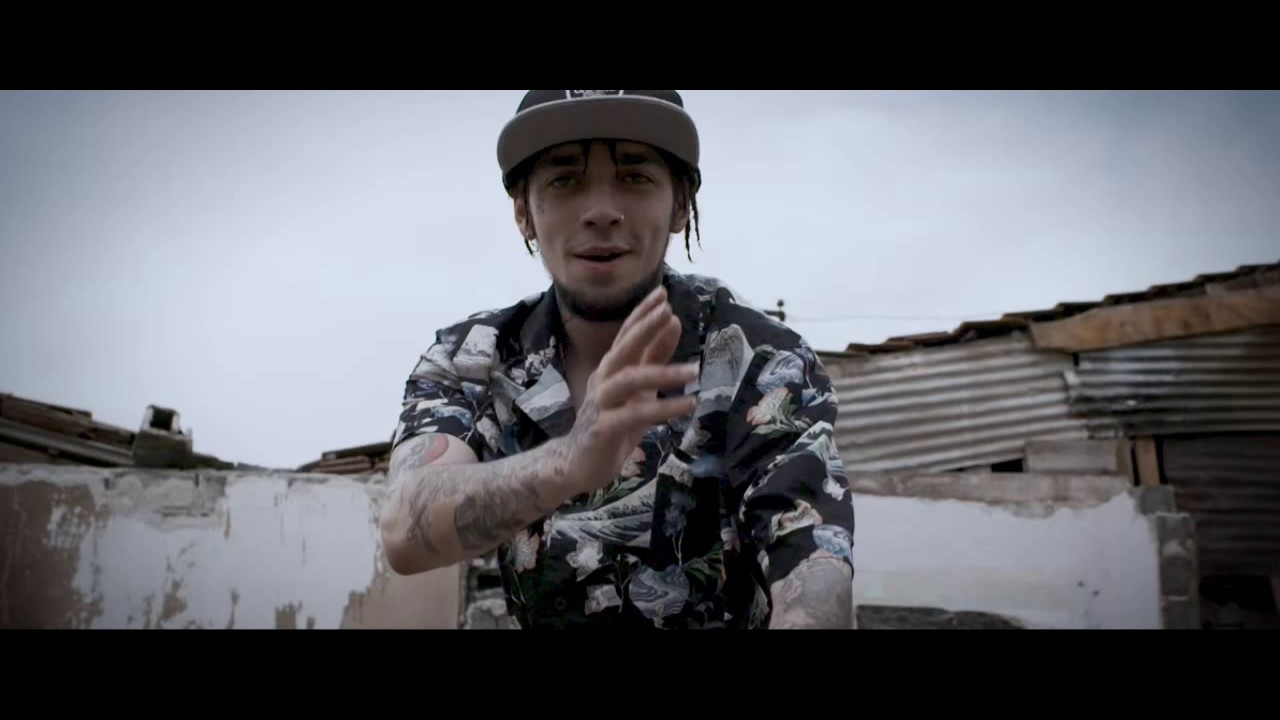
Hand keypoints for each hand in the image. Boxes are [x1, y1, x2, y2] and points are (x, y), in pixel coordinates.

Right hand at [554, 285, 697, 494]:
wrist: (579, 463)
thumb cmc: (614, 423)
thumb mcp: (640, 388)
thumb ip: (655, 357)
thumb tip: (674, 322)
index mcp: (611, 368)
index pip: (626, 334)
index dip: (642, 313)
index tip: (663, 293)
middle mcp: (604, 380)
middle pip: (622, 348)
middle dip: (644, 328)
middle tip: (667, 311)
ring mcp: (602, 404)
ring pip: (630, 381)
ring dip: (663, 373)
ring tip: (695, 370)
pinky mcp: (605, 429)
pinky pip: (636, 415)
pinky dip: (664, 409)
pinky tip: (688, 404)